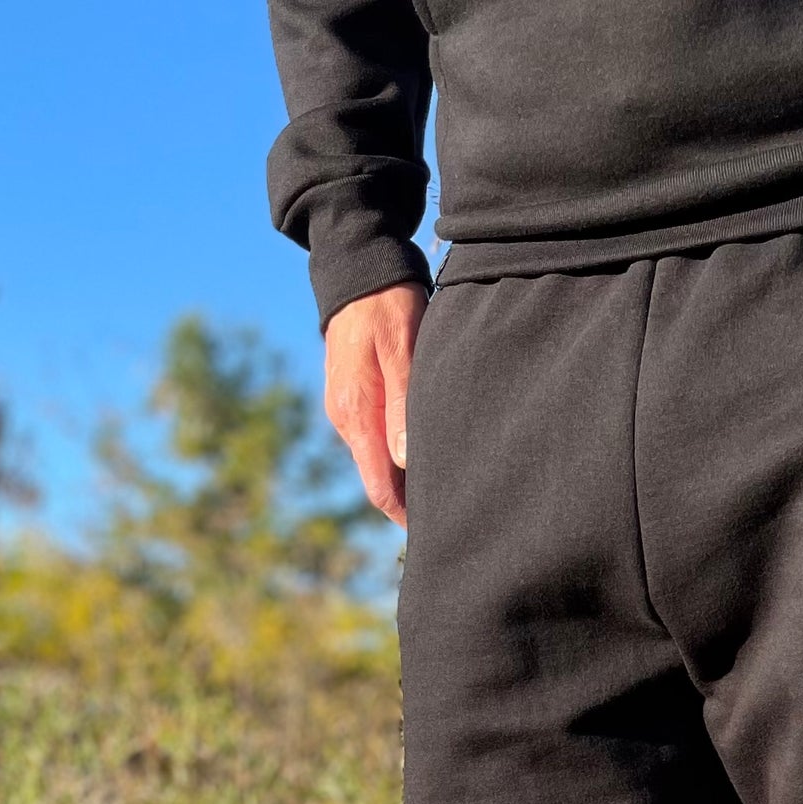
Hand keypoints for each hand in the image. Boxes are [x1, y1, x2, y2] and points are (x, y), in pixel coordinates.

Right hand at [323, 283, 428, 527]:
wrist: (358, 269)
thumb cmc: (388, 304)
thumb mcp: (403, 348)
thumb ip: (404, 404)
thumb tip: (406, 462)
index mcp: (356, 414)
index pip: (381, 488)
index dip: (408, 518)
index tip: (439, 535)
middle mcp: (346, 419)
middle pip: (380, 482)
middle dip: (412, 505)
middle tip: (456, 519)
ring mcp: (347, 410)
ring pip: (379, 462)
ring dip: (408, 480)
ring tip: (449, 491)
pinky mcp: (354, 398)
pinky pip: (377, 440)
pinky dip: (400, 456)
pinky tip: (429, 456)